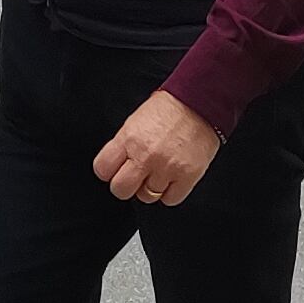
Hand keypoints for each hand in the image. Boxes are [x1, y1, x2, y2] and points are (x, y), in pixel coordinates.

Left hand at [94, 90, 225, 206]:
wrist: (201, 103)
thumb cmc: (170, 109)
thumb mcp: (136, 121)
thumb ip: (124, 145)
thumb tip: (118, 166)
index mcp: (129, 138)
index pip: (102, 169)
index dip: (109, 172)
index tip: (117, 170)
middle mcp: (145, 155)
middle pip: (120, 189)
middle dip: (127, 186)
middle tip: (137, 177)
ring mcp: (166, 167)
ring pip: (147, 197)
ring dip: (153, 187)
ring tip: (161, 171)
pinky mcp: (187, 176)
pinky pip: (170, 199)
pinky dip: (171, 192)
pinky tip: (174, 177)